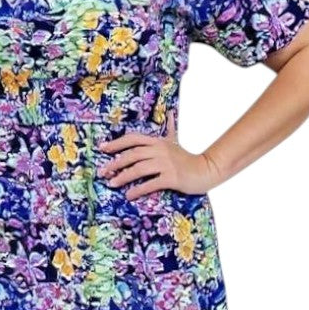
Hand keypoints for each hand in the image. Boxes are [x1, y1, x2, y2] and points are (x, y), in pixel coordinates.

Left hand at [96, 112, 219, 197]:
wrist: (206, 170)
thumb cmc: (187, 158)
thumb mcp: (176, 142)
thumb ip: (170, 130)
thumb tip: (171, 114)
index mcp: (158, 142)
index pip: (133, 139)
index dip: (117, 143)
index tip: (103, 148)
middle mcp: (160, 151)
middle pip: (133, 155)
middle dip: (116, 163)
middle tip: (103, 171)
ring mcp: (166, 164)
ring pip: (139, 169)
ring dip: (123, 177)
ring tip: (112, 184)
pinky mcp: (172, 178)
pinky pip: (150, 184)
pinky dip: (138, 190)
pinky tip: (129, 195)